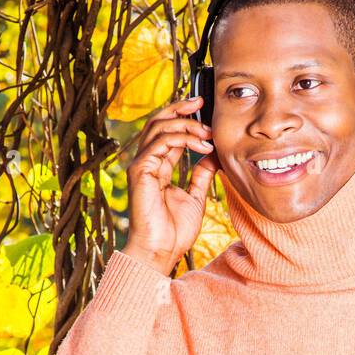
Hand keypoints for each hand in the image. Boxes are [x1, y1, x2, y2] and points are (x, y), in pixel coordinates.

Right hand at [124, 96, 219, 275]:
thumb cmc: (174, 231)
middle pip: (159, 122)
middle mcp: (147, 162)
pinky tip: (202, 146)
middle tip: (202, 103)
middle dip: (180, 108)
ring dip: (186, 124)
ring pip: (158, 127)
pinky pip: (159, 143)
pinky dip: (182, 138)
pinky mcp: (140, 171)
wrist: (161, 251)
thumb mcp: (195, 197)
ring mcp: (141, 165)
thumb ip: (202, 174)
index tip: (204, 108)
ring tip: (208, 132)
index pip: (168, 131)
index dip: (184, 116)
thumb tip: (214, 155)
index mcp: (159, 166)